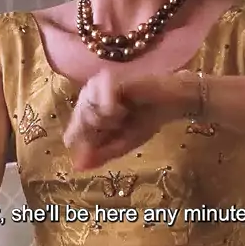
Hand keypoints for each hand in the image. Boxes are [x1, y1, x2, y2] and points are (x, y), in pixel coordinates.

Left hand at [63, 67, 198, 169]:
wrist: (173, 101)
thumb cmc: (147, 119)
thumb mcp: (124, 143)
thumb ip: (101, 154)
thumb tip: (77, 168)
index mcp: (88, 110)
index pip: (72, 134)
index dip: (87, 144)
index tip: (108, 142)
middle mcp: (88, 94)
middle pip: (77, 124)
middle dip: (99, 132)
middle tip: (119, 125)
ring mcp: (97, 84)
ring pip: (85, 112)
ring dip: (106, 121)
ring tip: (123, 115)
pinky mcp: (110, 78)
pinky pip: (99, 102)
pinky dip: (111, 110)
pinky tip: (123, 109)